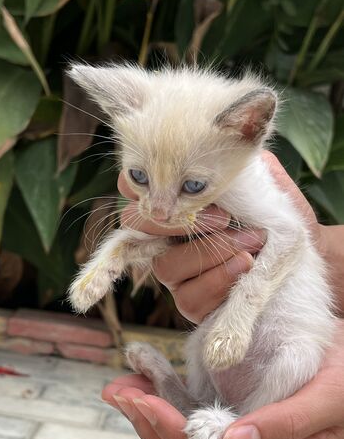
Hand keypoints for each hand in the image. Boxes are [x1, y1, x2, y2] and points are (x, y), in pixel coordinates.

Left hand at [102, 320, 343, 438]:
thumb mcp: (327, 396)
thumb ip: (284, 424)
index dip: (176, 435)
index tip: (145, 402)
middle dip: (152, 427)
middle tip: (119, 393)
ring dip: (149, 417)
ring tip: (118, 389)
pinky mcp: (234, 422)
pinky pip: (193, 421)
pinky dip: (164, 401)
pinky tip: (141, 382)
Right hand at [118, 151, 323, 322]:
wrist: (307, 252)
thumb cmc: (276, 212)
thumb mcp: (259, 178)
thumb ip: (234, 160)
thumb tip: (216, 136)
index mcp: (173, 202)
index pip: (132, 187)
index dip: (137, 184)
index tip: (166, 182)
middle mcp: (164, 237)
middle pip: (136, 226)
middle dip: (178, 222)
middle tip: (222, 218)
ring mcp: (174, 271)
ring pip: (165, 266)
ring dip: (212, 253)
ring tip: (251, 243)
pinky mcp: (190, 302)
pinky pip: (188, 297)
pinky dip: (219, 280)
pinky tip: (246, 266)